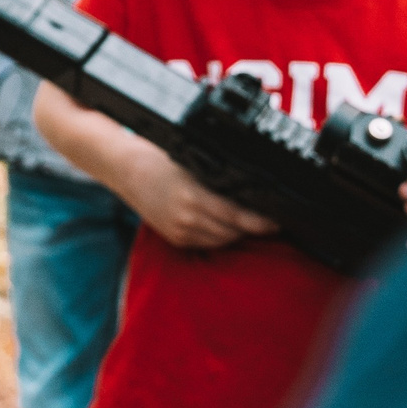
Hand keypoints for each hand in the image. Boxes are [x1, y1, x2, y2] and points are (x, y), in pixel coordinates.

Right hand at [110, 143, 280, 249]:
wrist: (128, 172)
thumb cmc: (162, 163)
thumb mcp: (195, 168)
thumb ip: (222, 185)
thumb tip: (252, 198)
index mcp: (195, 197)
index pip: (240, 218)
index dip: (263, 223)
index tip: (278, 222)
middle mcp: (188, 218)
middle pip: (234, 233)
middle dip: (252, 228)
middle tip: (267, 220)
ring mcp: (181, 232)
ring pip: (223, 241)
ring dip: (236, 233)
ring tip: (245, 223)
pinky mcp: (177, 240)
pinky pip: (207, 244)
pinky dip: (218, 236)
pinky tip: (222, 226)